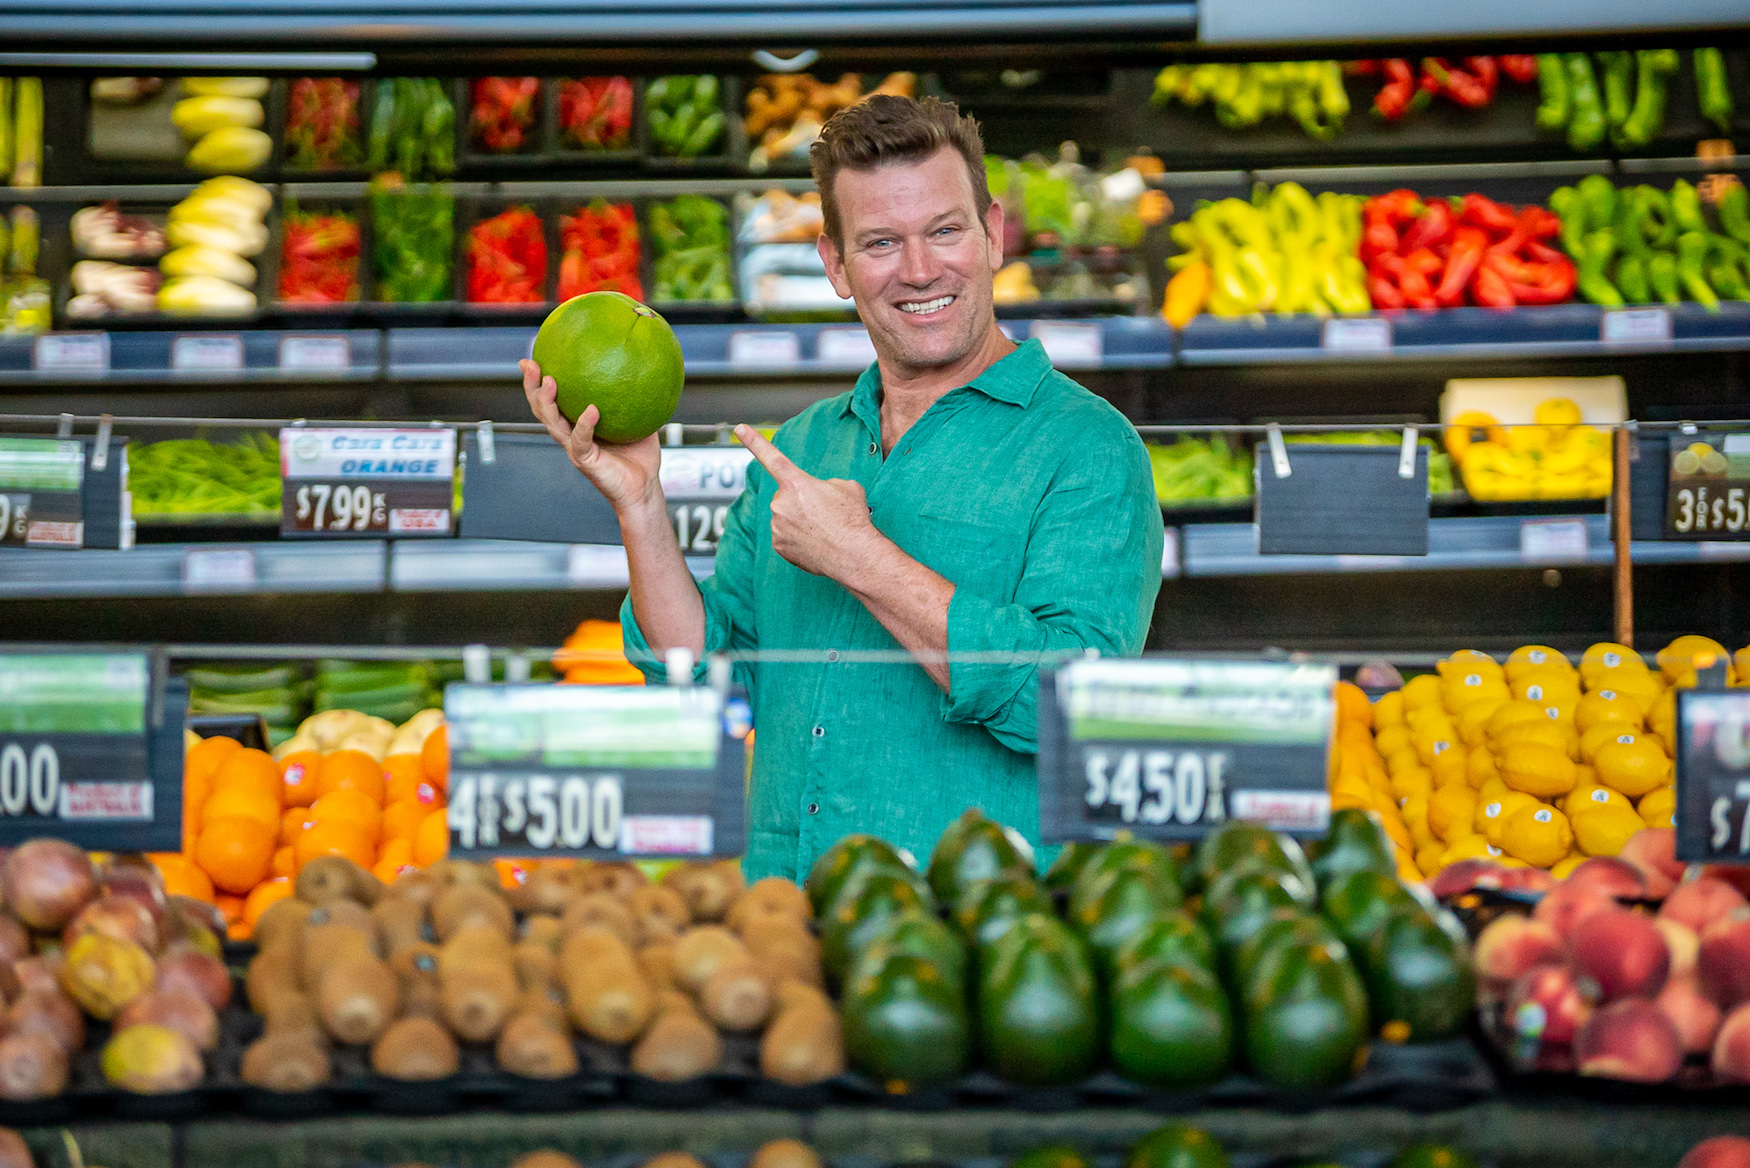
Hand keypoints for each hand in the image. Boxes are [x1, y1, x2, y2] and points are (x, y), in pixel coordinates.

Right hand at [521, 358, 660, 512]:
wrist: (643, 488)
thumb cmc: (640, 456)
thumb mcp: (638, 420)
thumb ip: (633, 397)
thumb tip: (641, 367)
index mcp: (576, 425)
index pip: (552, 400)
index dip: (538, 381)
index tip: (533, 357)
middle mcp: (570, 436)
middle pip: (542, 409)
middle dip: (532, 386)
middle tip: (529, 364)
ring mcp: (575, 449)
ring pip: (552, 424)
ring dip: (547, 402)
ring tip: (549, 381)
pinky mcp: (585, 461)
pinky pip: (581, 440)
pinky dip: (585, 424)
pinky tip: (592, 410)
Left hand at [736, 424, 879, 579]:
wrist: (853, 554)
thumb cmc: (851, 519)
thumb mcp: (846, 487)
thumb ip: (824, 485)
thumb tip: (818, 494)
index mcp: (796, 483)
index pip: (772, 457)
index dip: (754, 441)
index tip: (740, 428)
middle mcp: (781, 503)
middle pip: (786, 496)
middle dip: (801, 501)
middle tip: (823, 513)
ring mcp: (777, 526)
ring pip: (785, 517)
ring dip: (800, 520)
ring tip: (822, 529)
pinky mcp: (779, 546)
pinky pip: (785, 537)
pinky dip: (798, 539)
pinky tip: (815, 542)